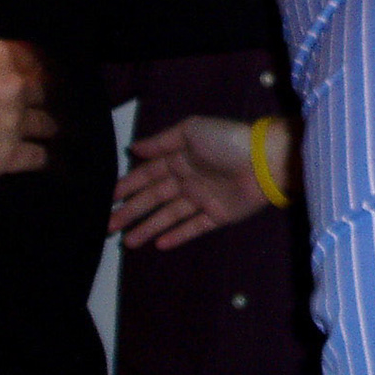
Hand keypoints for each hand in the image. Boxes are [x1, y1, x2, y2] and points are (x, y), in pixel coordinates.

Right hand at [0, 40, 53, 211]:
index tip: (34, 75)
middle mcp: (16, 86)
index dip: (34, 68)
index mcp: (0, 56)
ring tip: (40, 131)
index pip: (35, 58)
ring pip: (48, 124)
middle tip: (32, 105)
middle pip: (43, 91)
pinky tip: (36, 157)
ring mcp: (16, 122)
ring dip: (42, 126)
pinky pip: (39, 157)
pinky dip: (38, 157)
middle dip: (37, 98)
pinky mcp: (8, 156)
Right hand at [109, 115, 286, 249]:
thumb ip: (161, 141)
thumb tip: (133, 147)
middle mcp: (190, 179)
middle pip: (154, 198)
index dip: (129, 186)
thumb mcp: (191, 131)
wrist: (265, 161)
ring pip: (170, 216)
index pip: (148, 174)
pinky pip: (194, 227)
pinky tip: (158, 244)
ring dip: (148, 227)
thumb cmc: (228, 141)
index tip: (109, 199)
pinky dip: (177, 235)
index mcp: (181, 158)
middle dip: (131, 212)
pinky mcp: (219, 215)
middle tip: (108, 226)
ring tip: (127, 241)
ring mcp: (204, 198)